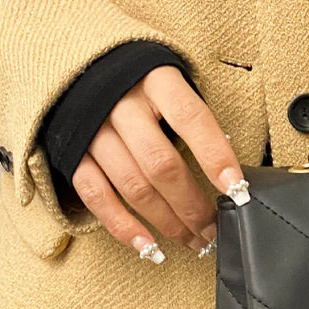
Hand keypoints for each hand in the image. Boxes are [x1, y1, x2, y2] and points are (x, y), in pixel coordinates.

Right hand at [68, 66, 246, 261]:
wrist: (75, 62)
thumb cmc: (140, 80)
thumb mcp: (171, 82)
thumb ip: (193, 118)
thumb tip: (229, 170)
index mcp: (156, 79)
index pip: (191, 118)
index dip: (215, 155)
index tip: (237, 188)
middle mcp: (121, 103)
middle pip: (161, 163)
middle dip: (193, 205)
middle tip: (215, 229)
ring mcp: (92, 129)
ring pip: (133, 185)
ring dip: (166, 221)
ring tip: (193, 241)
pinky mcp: (71, 152)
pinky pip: (96, 195)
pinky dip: (122, 225)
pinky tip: (147, 246)